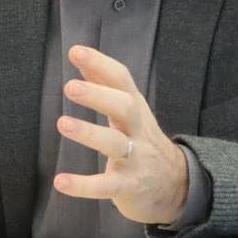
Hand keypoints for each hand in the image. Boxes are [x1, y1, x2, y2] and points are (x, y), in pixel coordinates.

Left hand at [52, 44, 188, 224]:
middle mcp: (137, 130)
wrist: (176, 185)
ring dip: (89, 133)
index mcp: (134, 108)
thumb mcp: (129, 110)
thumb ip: (104, 84)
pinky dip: (83, 185)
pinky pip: (106, 186)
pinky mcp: (128, 186)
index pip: (121, 80)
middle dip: (98, 95)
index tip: (76, 51)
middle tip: (70, 87)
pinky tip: (61, 182)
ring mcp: (136, 158)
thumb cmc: (142, 141)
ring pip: (114, 143)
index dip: (100, 64)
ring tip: (63, 123)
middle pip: (123, 107)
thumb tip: (79, 56)